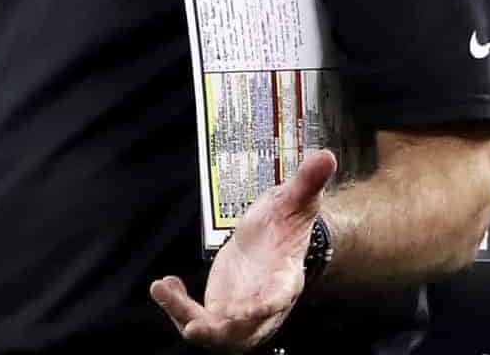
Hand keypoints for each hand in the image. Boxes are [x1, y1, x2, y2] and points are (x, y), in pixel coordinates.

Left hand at [150, 148, 336, 351]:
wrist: (274, 238)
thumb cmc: (285, 224)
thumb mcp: (294, 200)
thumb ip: (307, 182)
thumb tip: (325, 156)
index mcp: (284, 278)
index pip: (277, 297)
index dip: (264, 306)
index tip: (247, 311)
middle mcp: (263, 304)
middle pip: (244, 331)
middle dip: (220, 334)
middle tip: (194, 327)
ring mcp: (240, 311)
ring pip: (215, 332)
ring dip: (186, 318)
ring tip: (164, 291)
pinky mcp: (219, 309)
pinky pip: (196, 319)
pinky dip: (177, 307)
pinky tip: (165, 285)